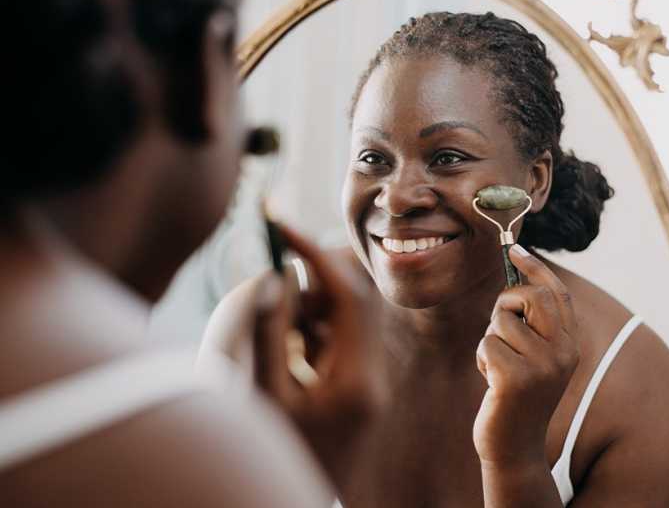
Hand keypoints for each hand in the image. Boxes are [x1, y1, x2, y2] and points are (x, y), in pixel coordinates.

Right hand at [249, 223, 387, 488]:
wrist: (284, 505)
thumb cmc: (271, 458)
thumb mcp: (262, 394)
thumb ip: (268, 331)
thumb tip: (277, 274)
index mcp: (356, 379)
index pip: (349, 294)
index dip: (315, 253)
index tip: (282, 224)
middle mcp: (370, 380)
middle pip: (347, 305)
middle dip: (305, 292)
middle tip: (270, 304)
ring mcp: (364, 387)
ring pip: (336, 324)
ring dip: (300, 320)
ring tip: (272, 355)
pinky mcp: (353, 392)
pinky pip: (330, 346)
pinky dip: (302, 342)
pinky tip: (282, 370)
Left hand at [473, 244, 579, 466]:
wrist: (514, 448)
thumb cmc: (516, 397)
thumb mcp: (534, 359)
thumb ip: (533, 326)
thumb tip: (518, 281)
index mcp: (571, 346)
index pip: (558, 295)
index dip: (537, 268)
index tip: (517, 249)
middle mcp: (563, 354)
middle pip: (532, 297)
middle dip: (506, 303)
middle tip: (500, 327)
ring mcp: (542, 367)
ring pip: (501, 322)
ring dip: (490, 340)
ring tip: (498, 367)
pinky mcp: (516, 379)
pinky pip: (487, 344)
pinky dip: (482, 359)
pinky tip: (491, 382)